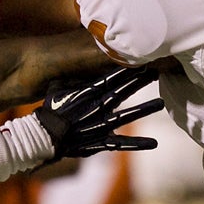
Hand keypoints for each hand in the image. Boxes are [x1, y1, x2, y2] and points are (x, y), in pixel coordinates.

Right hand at [35, 66, 163, 158]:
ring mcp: (99, 125)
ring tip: (161, 103)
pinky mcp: (99, 141)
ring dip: (143, 109)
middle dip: (139, 81)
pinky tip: (154, 143)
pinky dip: (137, 144)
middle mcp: (95, 108)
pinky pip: (121, 143)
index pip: (110, 77)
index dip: (126, 68)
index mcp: (86, 93)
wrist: (43, 136)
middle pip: (121, 91)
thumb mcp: (57, 88)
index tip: (140, 59)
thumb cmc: (50, 111)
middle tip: (156, 70)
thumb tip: (77, 62)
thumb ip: (70, 77)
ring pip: (125, 116)